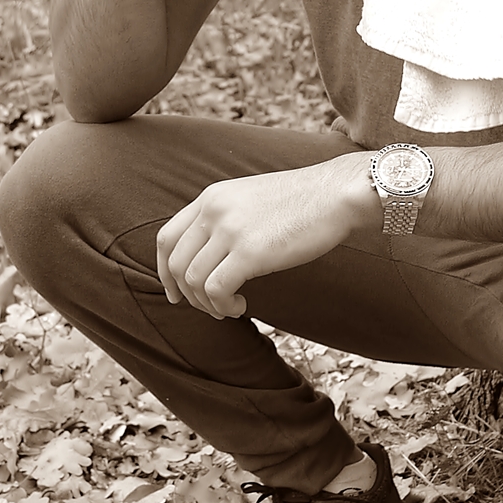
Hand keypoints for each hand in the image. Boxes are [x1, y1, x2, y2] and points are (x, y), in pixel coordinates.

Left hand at [155, 157, 376, 318]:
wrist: (336, 194)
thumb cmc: (303, 202)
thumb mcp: (251, 200)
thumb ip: (226, 219)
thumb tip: (209, 256)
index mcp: (212, 197)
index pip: (167, 238)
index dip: (166, 271)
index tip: (177, 293)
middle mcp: (214, 210)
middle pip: (175, 262)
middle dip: (187, 294)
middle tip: (209, 308)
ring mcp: (230, 229)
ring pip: (193, 280)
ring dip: (207, 304)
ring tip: (230, 308)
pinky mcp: (250, 251)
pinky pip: (216, 290)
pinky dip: (223, 306)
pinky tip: (241, 307)